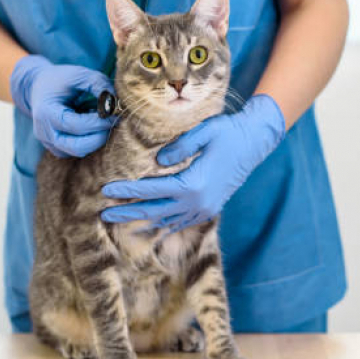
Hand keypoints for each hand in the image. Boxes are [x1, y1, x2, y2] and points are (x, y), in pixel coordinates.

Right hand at [10, 55, 114, 157]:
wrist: (38, 87)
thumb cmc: (60, 79)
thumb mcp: (79, 74)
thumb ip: (98, 84)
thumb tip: (116, 103)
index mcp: (46, 113)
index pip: (76, 126)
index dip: (98, 122)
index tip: (114, 114)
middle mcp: (44, 132)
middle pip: (77, 147)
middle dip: (100, 137)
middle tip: (113, 122)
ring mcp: (49, 143)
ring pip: (78, 152)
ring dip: (96, 139)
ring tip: (101, 120)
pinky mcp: (56, 148)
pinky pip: (77, 151)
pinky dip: (89, 141)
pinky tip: (92, 126)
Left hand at [100, 95, 285, 230]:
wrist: (256, 142)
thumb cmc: (229, 132)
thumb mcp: (204, 132)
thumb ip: (178, 147)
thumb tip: (157, 162)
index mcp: (193, 184)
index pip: (152, 190)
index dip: (127, 190)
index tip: (106, 189)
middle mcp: (197, 202)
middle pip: (154, 211)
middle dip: (127, 213)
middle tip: (103, 214)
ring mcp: (204, 209)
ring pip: (166, 220)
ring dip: (141, 221)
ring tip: (119, 222)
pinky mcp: (209, 209)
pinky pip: (180, 222)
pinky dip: (162, 225)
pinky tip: (149, 226)